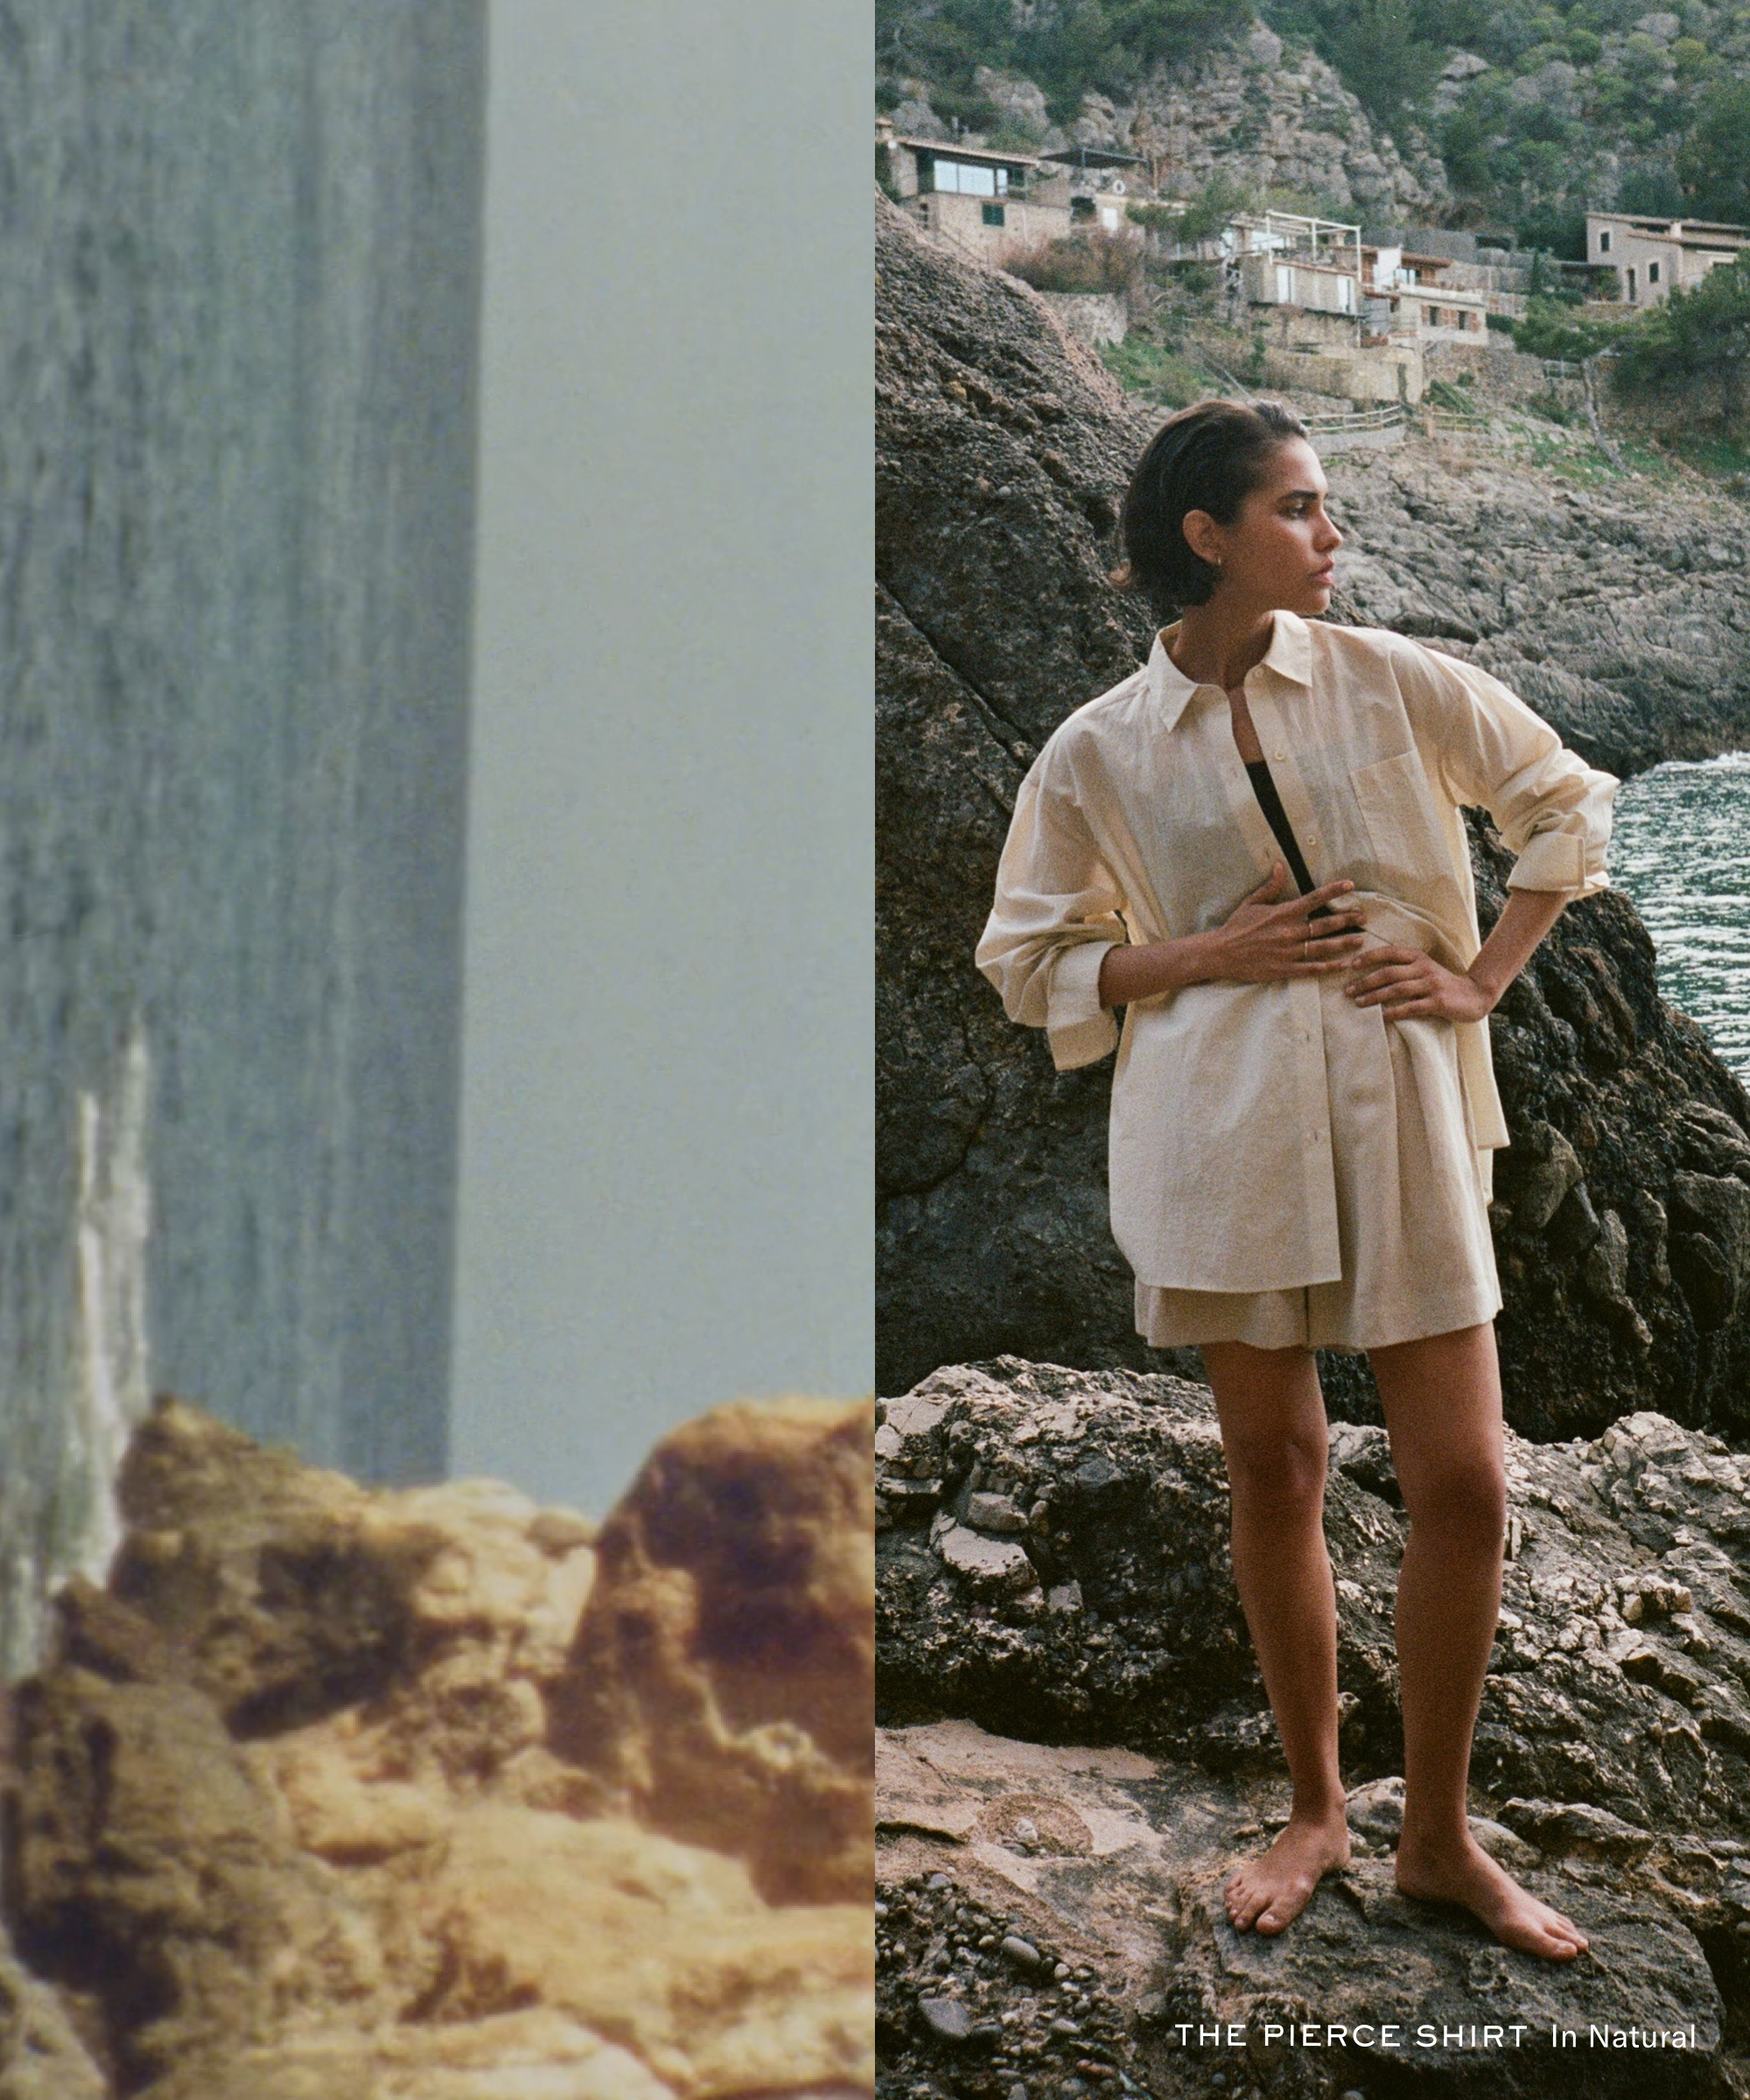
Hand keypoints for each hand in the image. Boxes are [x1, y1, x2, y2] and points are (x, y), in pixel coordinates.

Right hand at [1208, 862, 1368, 983]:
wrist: (1220, 953)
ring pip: (1323, 947)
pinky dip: (1329, 967)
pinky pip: (1311, 969)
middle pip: (1325, 925)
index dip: (1333, 891)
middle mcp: (1289, 932)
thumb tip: (1280, 866)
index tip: (1350, 885)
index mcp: (1282, 913)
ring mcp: (1288, 952)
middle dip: (1347, 920)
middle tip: (1364, 918)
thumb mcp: (1251, 903)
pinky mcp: (1284, 969)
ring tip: (1361, 940)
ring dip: (1344, 943)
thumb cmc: (1236, 926)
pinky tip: (1344, 964)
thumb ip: (1269, 886)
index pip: (1313, 899)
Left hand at [1345, 943, 1493, 1021]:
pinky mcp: (1438, 1002)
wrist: (1474, 996)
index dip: (1369, 957)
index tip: (1350, 965)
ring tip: (1358, 1003)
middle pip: (1389, 972)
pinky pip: (1411, 1007)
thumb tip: (1371, 976)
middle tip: (1348, 991)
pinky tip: (1381, 1017)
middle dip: (1365, 981)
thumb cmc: (1442, 984)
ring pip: (1397, 989)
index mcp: (1418, 957)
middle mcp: (1424, 968)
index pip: (1390, 952)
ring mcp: (1432, 984)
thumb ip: (1403, 969)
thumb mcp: (1424, 969)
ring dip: (1374, 996)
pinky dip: (1394, 1012)